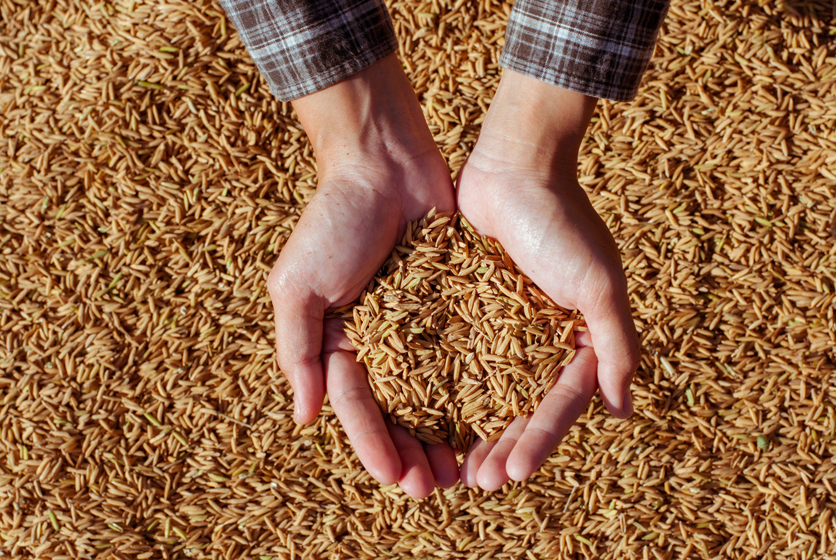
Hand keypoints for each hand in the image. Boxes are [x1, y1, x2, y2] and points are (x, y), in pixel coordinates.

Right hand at [267, 54, 457, 497]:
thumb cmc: (334, 221)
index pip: (356, 407)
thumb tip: (306, 418)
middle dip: (416, 450)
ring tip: (471, 466)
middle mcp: (381, 341)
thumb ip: (297, 350)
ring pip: (437, 392)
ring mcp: (420, 325)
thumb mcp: (297, 285)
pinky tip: (498, 415)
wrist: (385, 162)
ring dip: (449, 431)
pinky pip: (469, 352)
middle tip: (441, 485)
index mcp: (338, 341)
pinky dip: (479, 385)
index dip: (375, 445)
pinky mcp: (456, 304)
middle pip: (399, 410)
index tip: (399, 479)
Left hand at [456, 70, 639, 490]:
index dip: (538, 440)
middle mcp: (540, 338)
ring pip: (485, 390)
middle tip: (477, 482)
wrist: (516, 165)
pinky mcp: (468, 307)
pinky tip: (424, 416)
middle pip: (519, 406)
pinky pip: (456, 355)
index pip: (558, 403)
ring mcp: (502, 325)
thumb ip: (614, 344)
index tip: (514, 471)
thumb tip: (620, 410)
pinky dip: (445, 387)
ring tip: (452, 465)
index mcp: (577, 338)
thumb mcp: (598, 283)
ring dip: (472, 429)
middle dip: (502, 446)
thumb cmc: (562, 222)